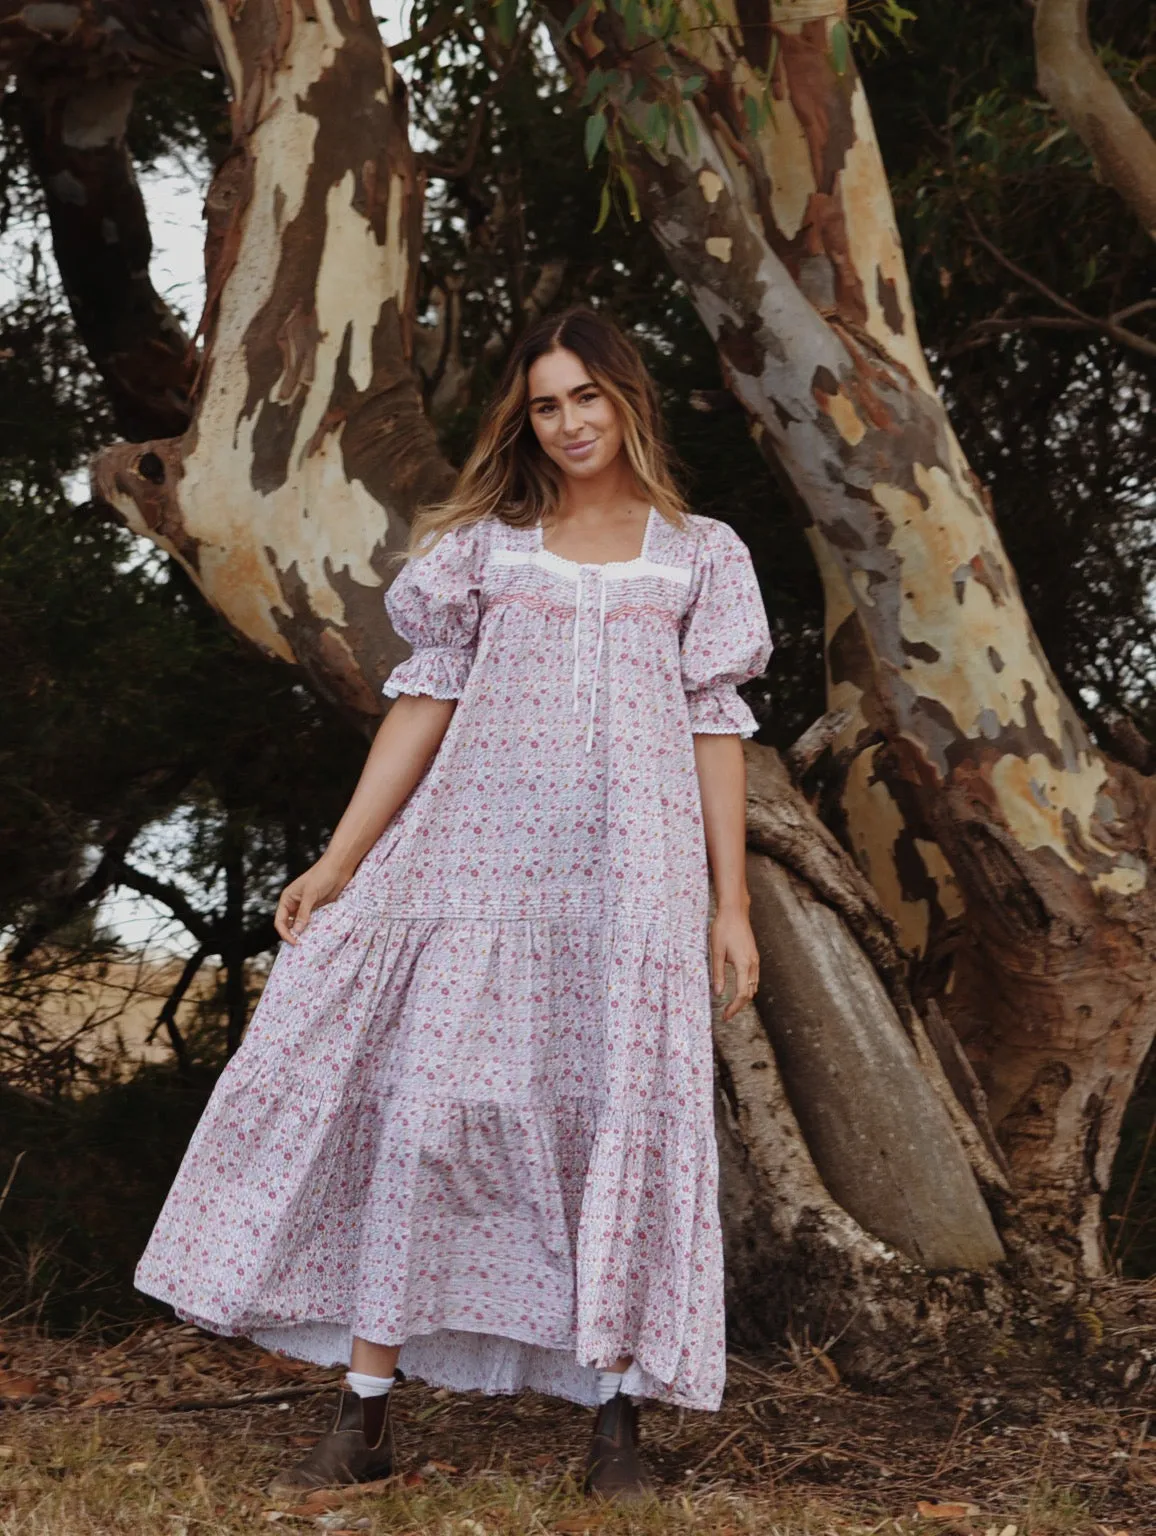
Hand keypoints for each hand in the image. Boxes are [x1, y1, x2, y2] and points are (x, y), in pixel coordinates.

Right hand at [274, 856, 352, 944]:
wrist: (339, 867)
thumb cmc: (322, 875)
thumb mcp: (311, 894)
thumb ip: (304, 912)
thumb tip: (297, 931)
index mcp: (287, 899)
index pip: (280, 921)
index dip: (285, 933)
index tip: (294, 942)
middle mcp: (295, 904)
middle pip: (289, 925)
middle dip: (293, 936)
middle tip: (302, 947)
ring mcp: (307, 907)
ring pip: (301, 925)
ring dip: (304, 934)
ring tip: (310, 944)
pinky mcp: (318, 909)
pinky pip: (313, 922)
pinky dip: (314, 930)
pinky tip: (318, 936)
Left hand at [710, 904, 759, 1022]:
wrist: (735, 911)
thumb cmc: (723, 929)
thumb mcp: (716, 951)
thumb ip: (718, 974)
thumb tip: (718, 993)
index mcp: (743, 964)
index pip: (742, 994)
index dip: (734, 1008)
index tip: (725, 1016)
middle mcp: (752, 964)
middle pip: (750, 993)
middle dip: (739, 1006)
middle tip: (726, 1014)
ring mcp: (755, 960)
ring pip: (753, 986)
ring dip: (744, 998)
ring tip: (731, 1005)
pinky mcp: (754, 956)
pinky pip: (754, 978)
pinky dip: (747, 988)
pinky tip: (738, 989)